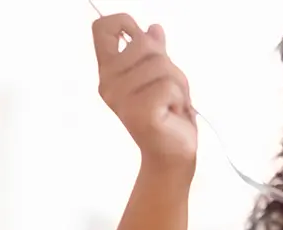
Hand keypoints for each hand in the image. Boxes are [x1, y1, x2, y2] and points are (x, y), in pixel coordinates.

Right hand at [92, 14, 196, 168]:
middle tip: (169, 91)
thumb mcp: (162, 78)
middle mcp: (109, 83)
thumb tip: (154, 29)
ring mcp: (121, 98)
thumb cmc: (167, 115)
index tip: (141, 36)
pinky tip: (172, 113)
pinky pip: (169, 87)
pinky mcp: (139, 112)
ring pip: (161, 65)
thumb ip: (155, 53)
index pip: (102, 29)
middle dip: (168, 64)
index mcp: (110, 71)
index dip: (124, 22)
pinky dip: (180, 99)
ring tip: (171, 104)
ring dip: (178, 85)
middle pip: (144, 44)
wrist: (172, 153)